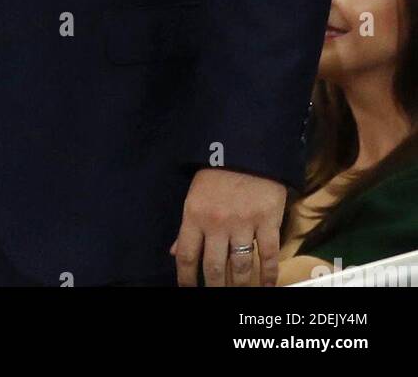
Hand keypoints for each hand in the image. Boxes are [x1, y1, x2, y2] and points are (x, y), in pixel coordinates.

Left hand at [171, 167, 286, 286]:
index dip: (186, 279)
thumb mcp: (194, 195)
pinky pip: (268, 255)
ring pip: (241, 267)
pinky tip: (267, 286)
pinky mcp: (268, 222)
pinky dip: (269, 275)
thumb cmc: (216, 171)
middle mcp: (217, 224)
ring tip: (239, 293)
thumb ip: (187, 227)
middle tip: (216, 295)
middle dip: (215, 287)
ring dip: (240, 285)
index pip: (187, 256)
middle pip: (214, 268)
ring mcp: (244, 224)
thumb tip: (174, 253)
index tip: (188, 291)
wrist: (247, 148)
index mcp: (195, 215)